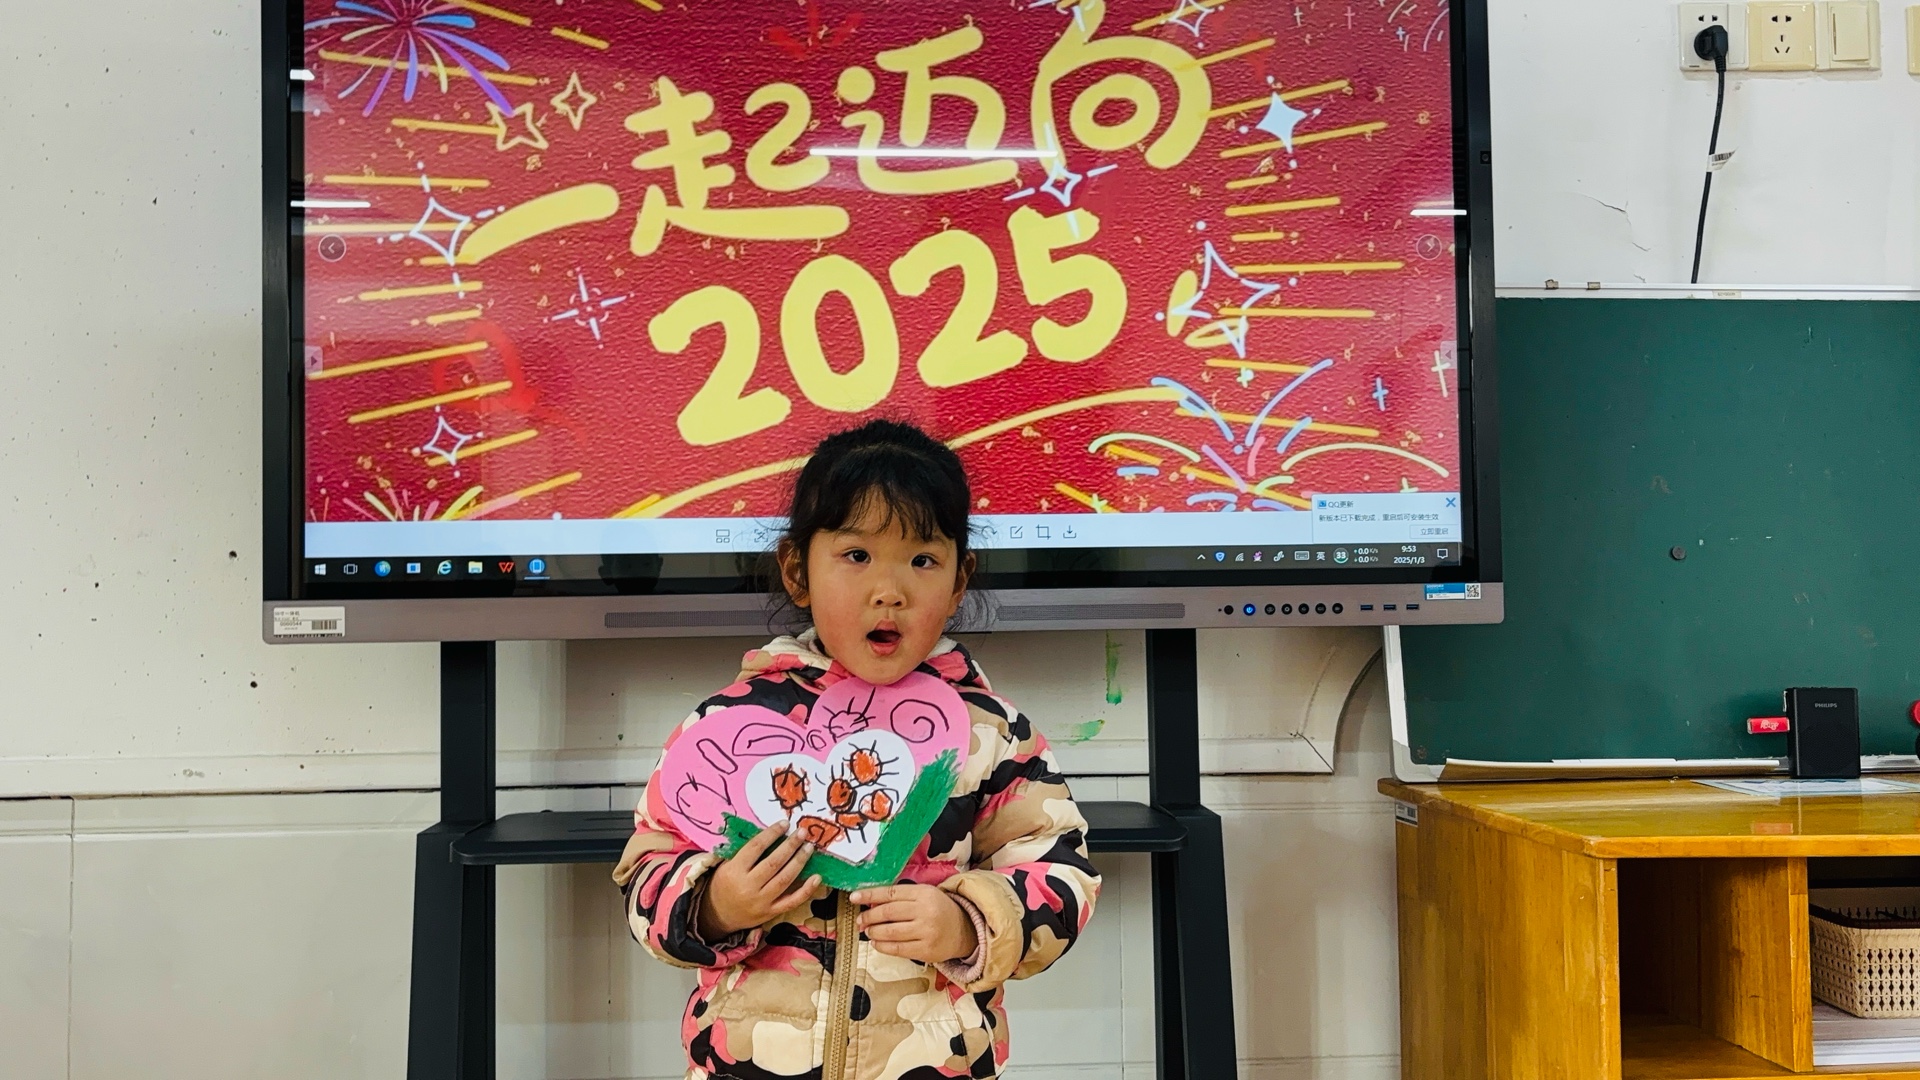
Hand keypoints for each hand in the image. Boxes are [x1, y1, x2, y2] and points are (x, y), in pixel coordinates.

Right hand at [699, 823, 820, 939]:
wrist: (718, 915)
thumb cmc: (723, 884)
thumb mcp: (726, 865)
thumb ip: (745, 852)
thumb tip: (770, 833)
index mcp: (734, 871)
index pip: (756, 848)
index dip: (771, 834)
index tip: (784, 823)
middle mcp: (748, 887)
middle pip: (774, 863)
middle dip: (790, 846)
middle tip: (802, 832)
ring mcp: (761, 902)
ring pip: (784, 880)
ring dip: (799, 862)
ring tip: (809, 847)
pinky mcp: (771, 913)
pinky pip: (792, 902)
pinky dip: (806, 890)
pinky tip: (817, 877)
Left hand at [851, 885, 978, 963]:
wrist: (965, 930)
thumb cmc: (939, 910)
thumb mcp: (924, 896)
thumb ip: (901, 898)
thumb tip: (871, 903)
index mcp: (923, 893)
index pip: (890, 893)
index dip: (869, 895)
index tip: (854, 897)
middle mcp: (925, 911)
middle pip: (888, 913)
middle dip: (869, 916)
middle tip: (860, 920)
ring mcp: (926, 932)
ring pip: (890, 932)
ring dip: (874, 932)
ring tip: (868, 931)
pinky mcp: (926, 950)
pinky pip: (897, 949)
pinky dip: (882, 946)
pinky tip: (877, 943)